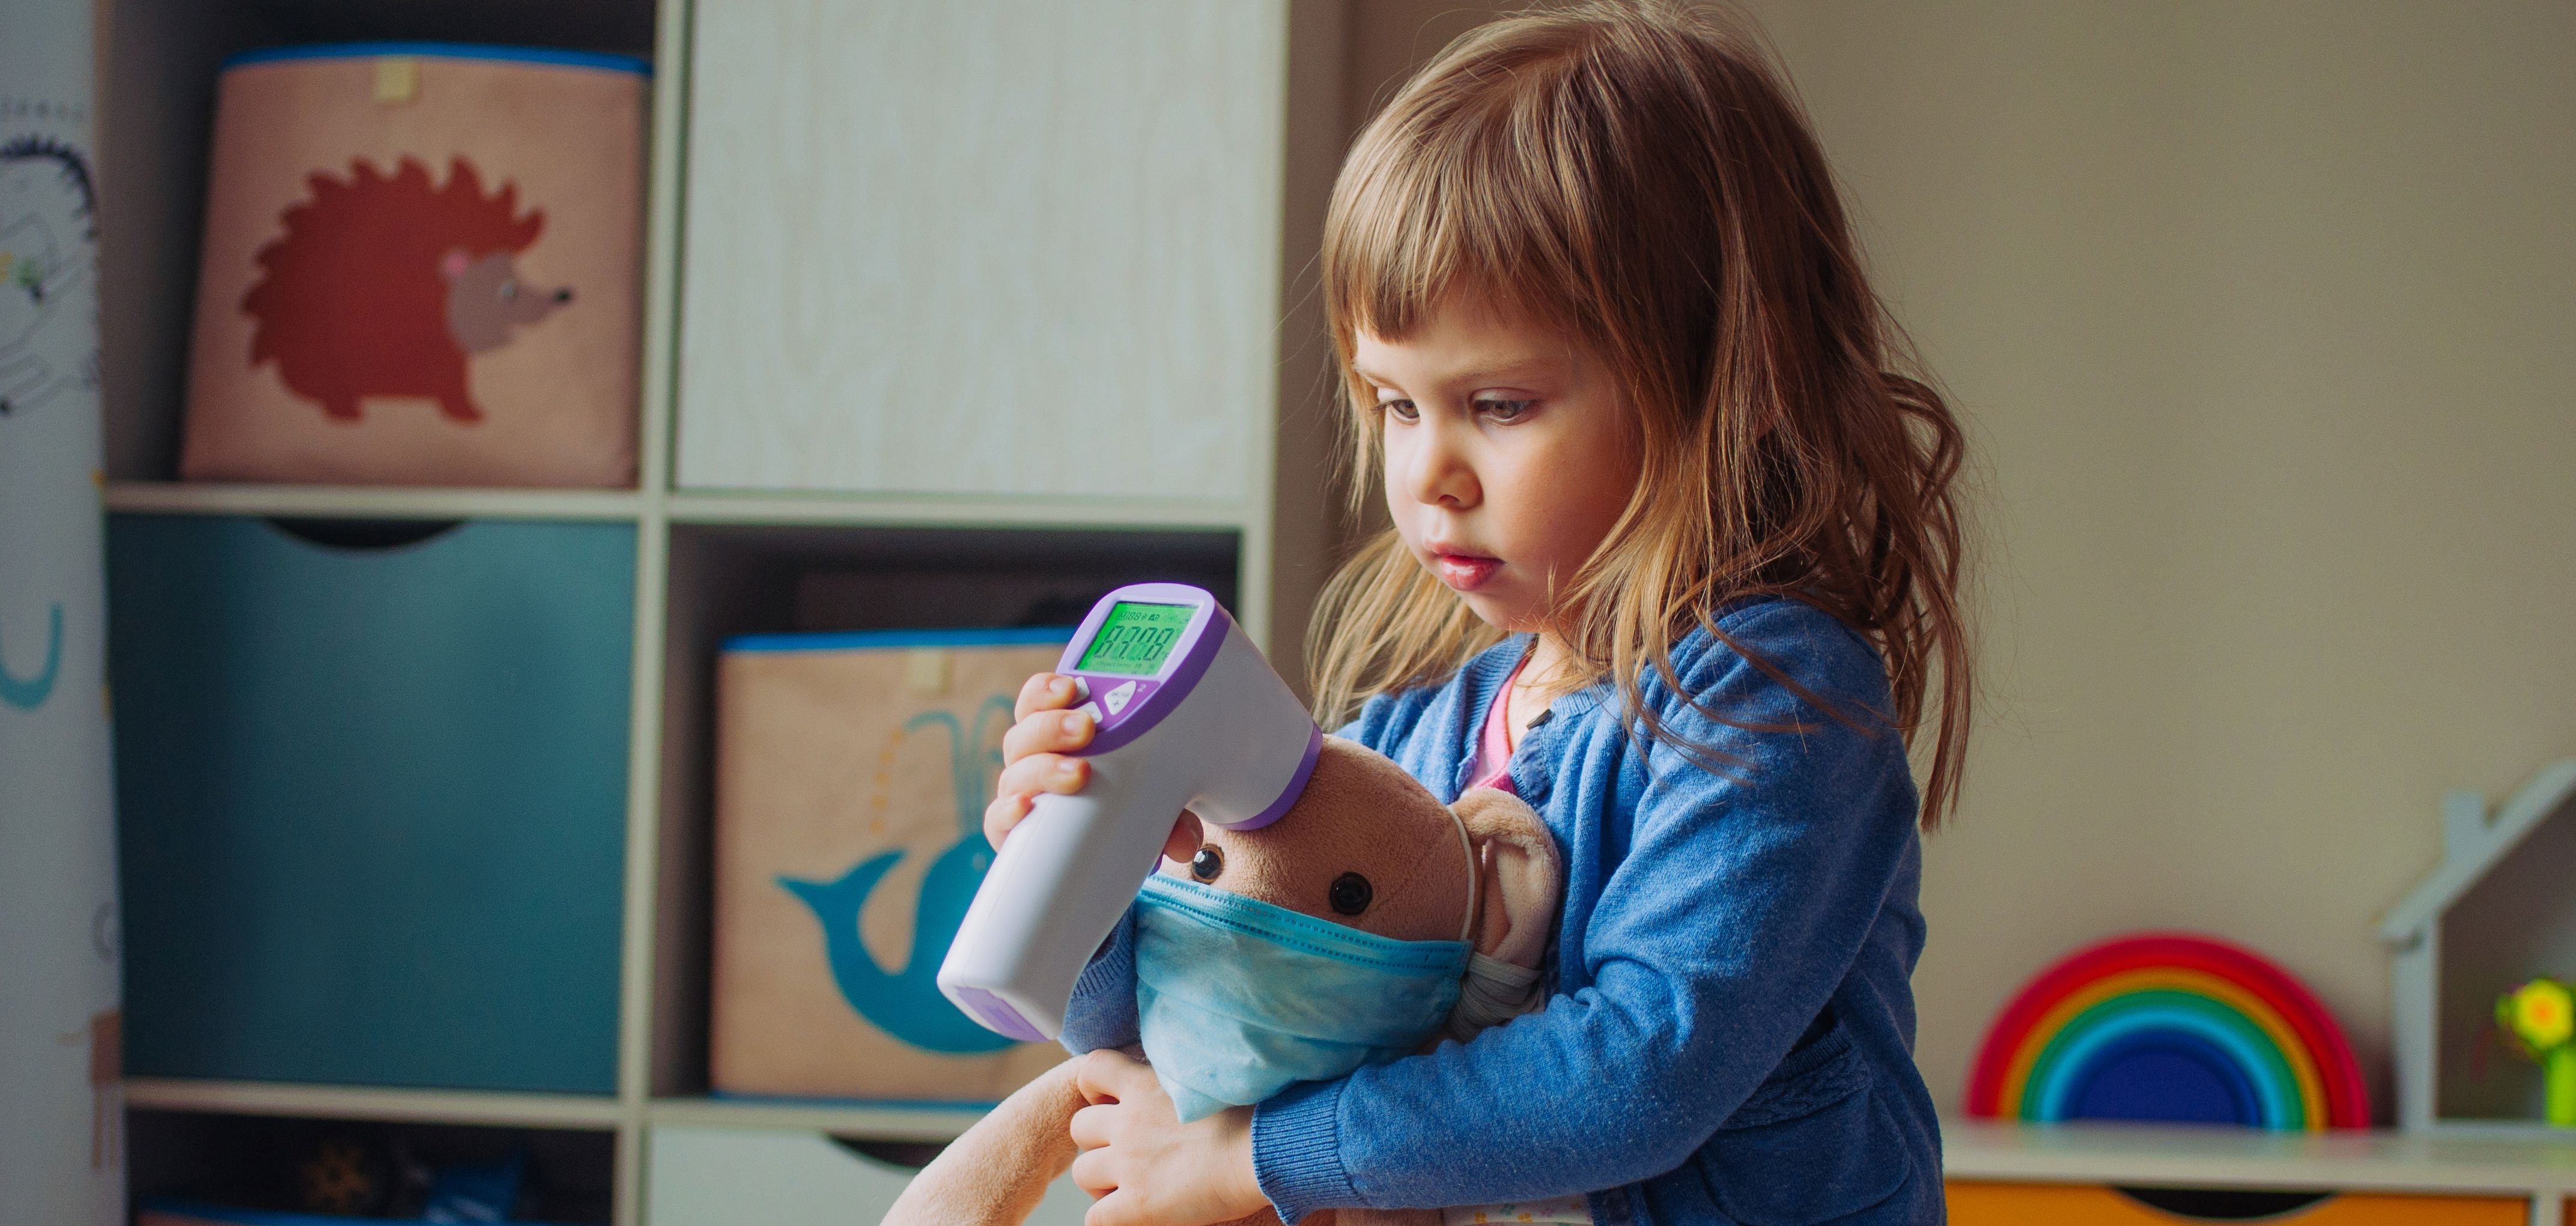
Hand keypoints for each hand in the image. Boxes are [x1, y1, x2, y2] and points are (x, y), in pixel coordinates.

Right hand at [986, 672, 1201, 861]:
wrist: (1100, 859)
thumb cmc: (1123, 808)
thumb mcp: (1153, 803)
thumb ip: (1170, 813)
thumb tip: (1184, 840)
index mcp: (1058, 737)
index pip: (1039, 700)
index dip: (1047, 690)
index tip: (1070, 687)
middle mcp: (1033, 761)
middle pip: (1025, 733)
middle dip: (1052, 725)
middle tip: (1085, 728)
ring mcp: (1021, 795)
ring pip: (1015, 771)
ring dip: (1043, 768)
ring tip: (1078, 772)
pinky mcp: (1012, 833)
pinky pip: (997, 819)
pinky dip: (1007, 812)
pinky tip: (1024, 807)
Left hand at [1068, 1049, 1267, 1225]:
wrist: (1267, 1150)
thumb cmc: (1256, 1112)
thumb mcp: (1208, 1080)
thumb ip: (1180, 1083)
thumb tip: (1177, 1089)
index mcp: (1146, 1085)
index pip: (1092, 1069)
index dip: (1095, 1088)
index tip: (1113, 1101)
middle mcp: (1129, 1122)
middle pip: (1080, 1126)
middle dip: (1097, 1140)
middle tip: (1125, 1152)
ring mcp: (1129, 1165)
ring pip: (1081, 1172)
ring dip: (1100, 1180)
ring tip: (1129, 1185)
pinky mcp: (1138, 1205)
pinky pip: (1096, 1218)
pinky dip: (1109, 1217)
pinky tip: (1135, 1213)